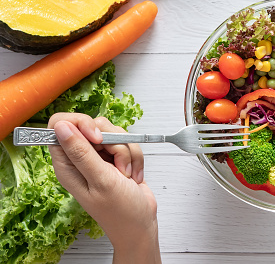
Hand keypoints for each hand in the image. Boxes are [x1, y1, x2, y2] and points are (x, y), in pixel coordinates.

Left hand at [48, 113, 160, 263]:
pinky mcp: (116, 158)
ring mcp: (99, 157)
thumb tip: (60, 126)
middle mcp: (81, 158)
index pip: (60, 126)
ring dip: (126, 152)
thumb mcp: (101, 181)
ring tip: (125, 173)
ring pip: (113, 133)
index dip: (80, 124)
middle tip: (116, 162)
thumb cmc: (120, 211)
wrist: (142, 223)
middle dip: (112, 141)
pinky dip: (135, 157)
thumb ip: (81, 152)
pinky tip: (132, 175)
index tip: (96, 137)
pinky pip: (127, 143)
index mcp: (67, 164)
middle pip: (93, 125)